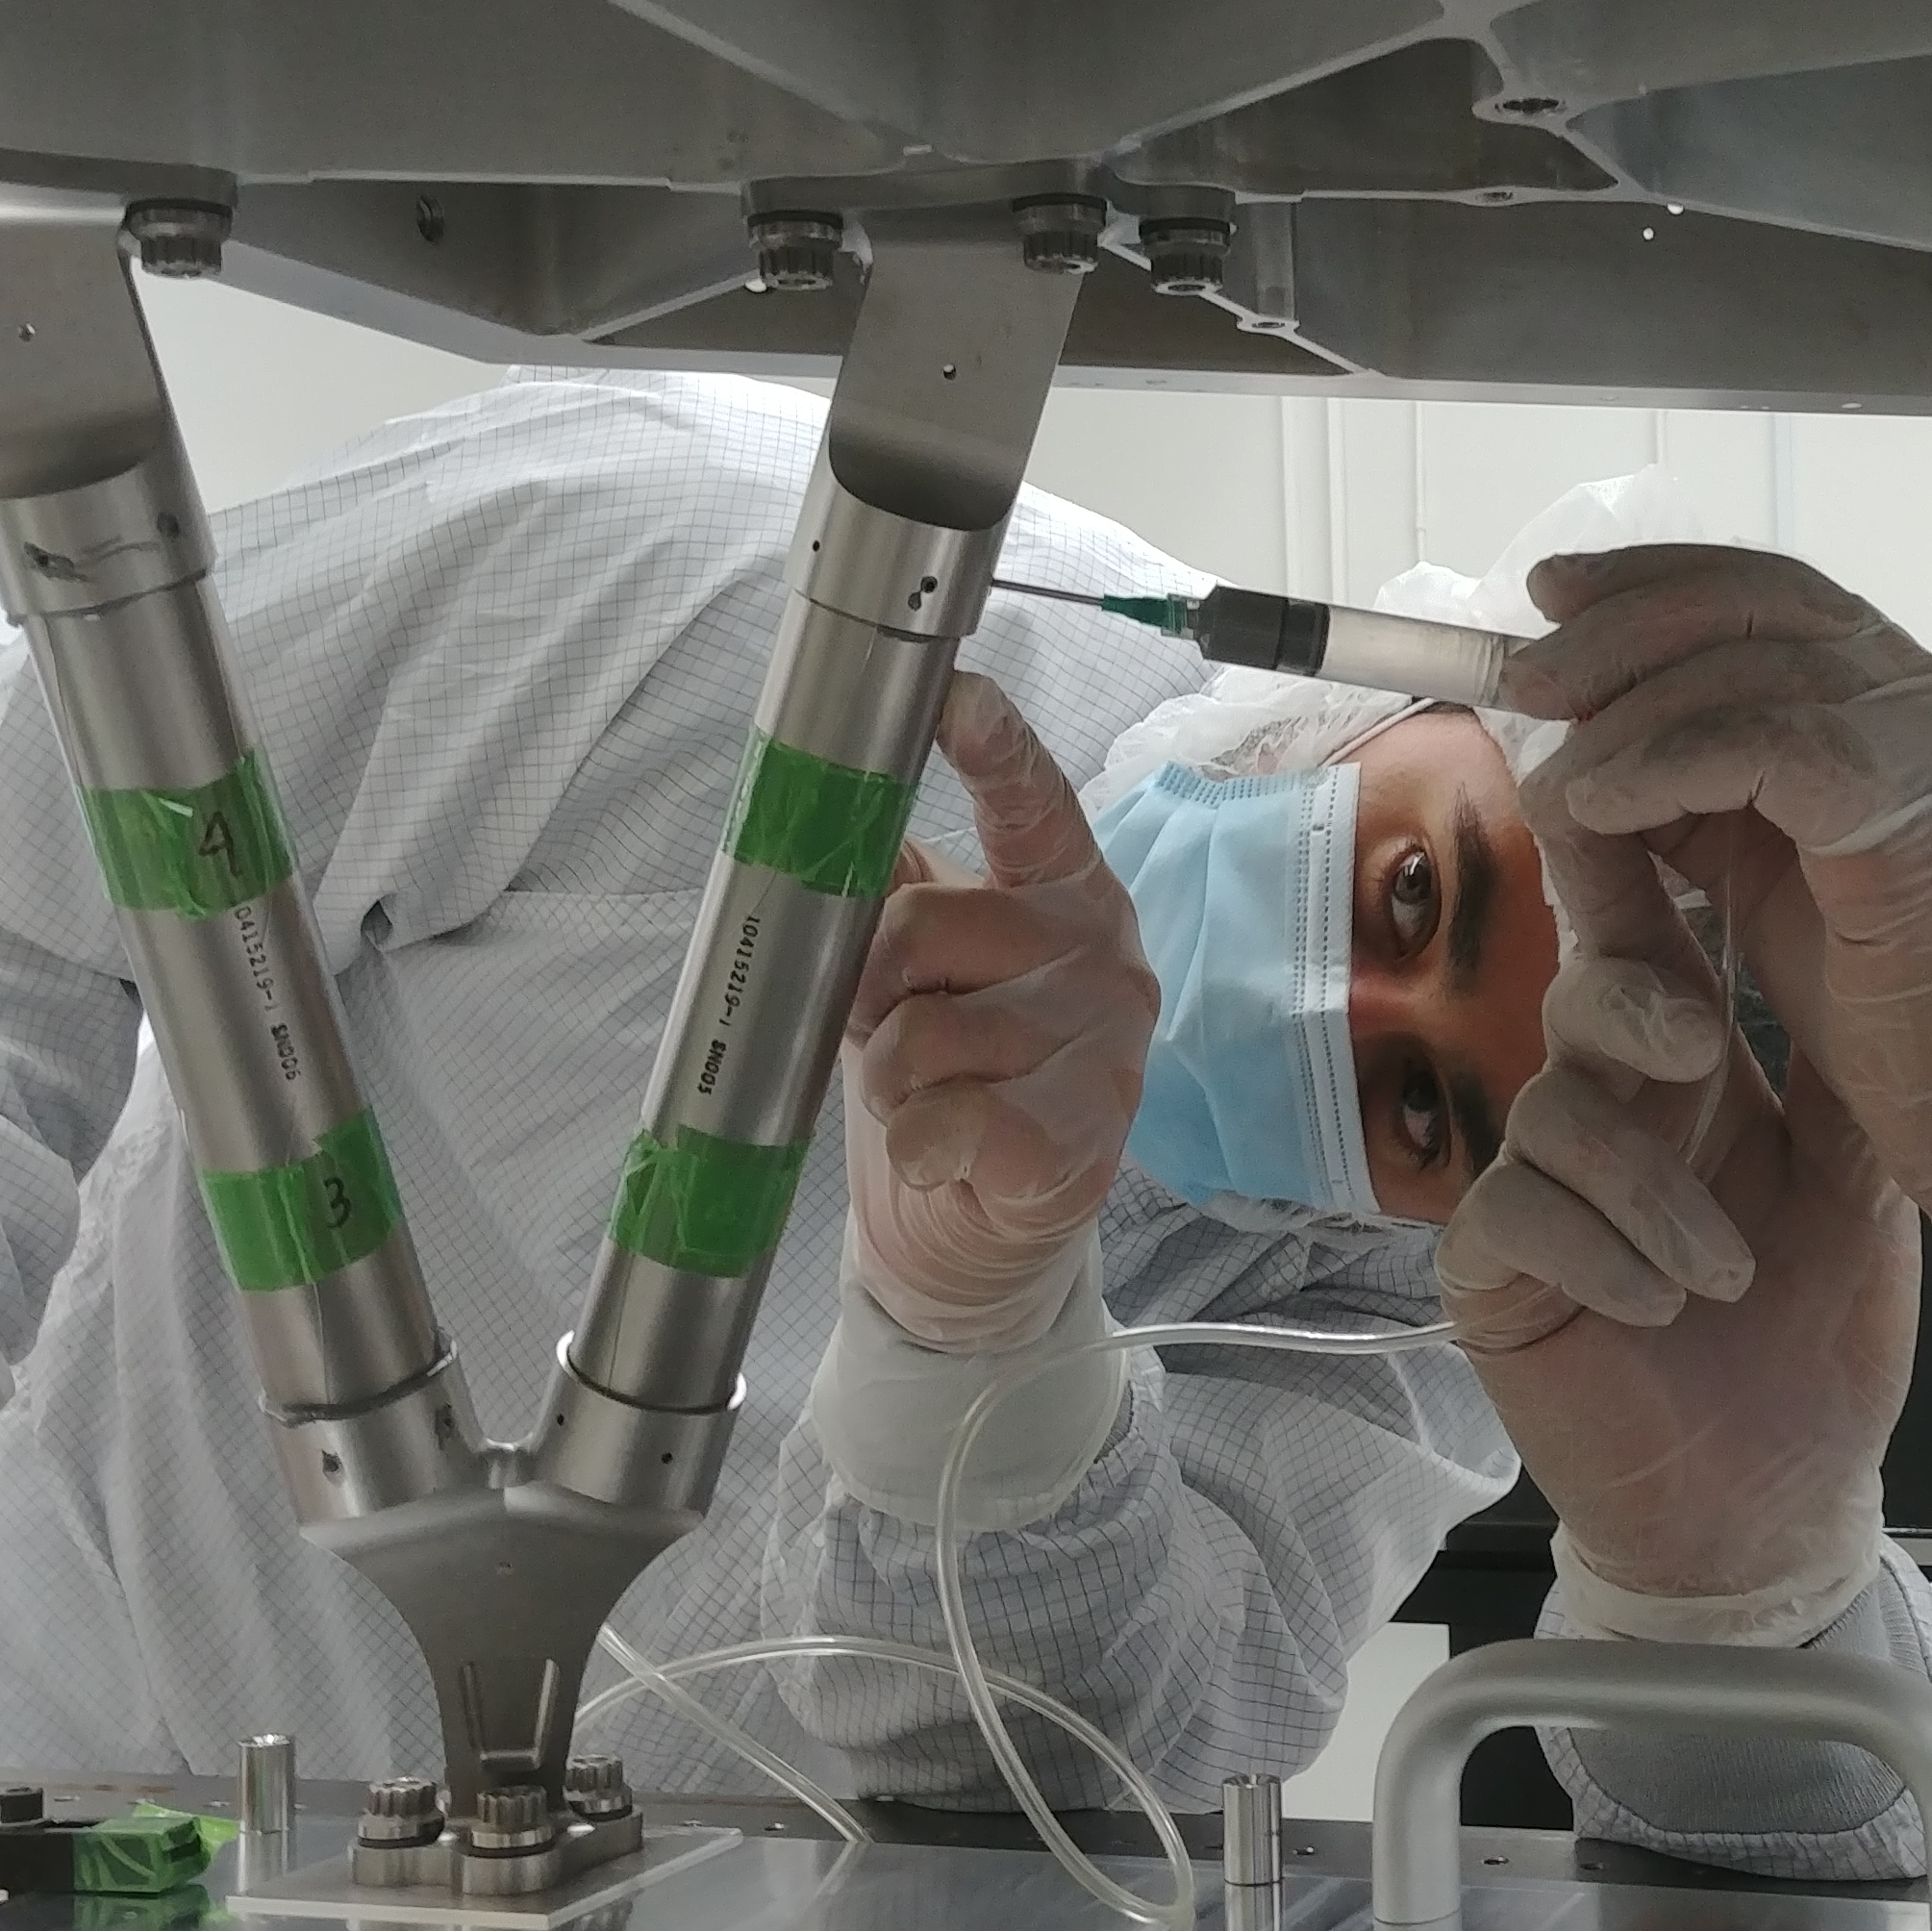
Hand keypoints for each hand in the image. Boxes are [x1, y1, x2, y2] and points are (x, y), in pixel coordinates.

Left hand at [844, 671, 1156, 1350]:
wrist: (983, 1236)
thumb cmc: (952, 1084)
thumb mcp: (921, 976)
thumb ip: (896, 896)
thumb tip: (828, 814)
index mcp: (1064, 891)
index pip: (1032, 801)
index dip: (991, 745)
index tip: (955, 694)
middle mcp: (1100, 950)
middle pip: (925, 925)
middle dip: (870, 991)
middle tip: (885, 1036)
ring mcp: (1103, 1043)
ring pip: (922, 1032)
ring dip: (887, 1081)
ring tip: (922, 1104)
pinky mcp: (1081, 1133)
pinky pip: (948, 1116)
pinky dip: (915, 1143)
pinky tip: (940, 1155)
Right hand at [1437, 785, 1916, 1633]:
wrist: (1781, 1506)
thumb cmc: (1819, 1347)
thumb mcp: (1865, 1191)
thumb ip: (1848, 1069)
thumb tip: (1866, 934)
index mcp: (1692, 1075)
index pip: (1653, 942)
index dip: (1649, 879)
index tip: (1669, 820)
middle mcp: (1610, 1112)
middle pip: (1582, 994)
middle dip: (1635, 1005)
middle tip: (1698, 1051)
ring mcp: (1542, 1190)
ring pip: (1553, 1108)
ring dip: (1649, 1189)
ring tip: (1722, 1275)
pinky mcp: (1495, 1274)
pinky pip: (1510, 1211)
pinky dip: (1596, 1250)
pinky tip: (1657, 1305)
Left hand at [1505, 546, 1931, 1358]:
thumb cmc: (1922, 1045)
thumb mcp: (1787, 900)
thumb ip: (1715, 815)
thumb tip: (1595, 757)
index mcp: (1925, 716)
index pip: (1781, 598)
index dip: (1659, 584)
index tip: (1557, 598)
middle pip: (1762, 605)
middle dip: (1624, 625)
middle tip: (1526, 673)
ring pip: (1754, 668)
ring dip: (1627, 713)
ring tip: (1557, 775)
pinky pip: (1766, 745)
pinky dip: (1663, 765)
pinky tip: (1602, 807)